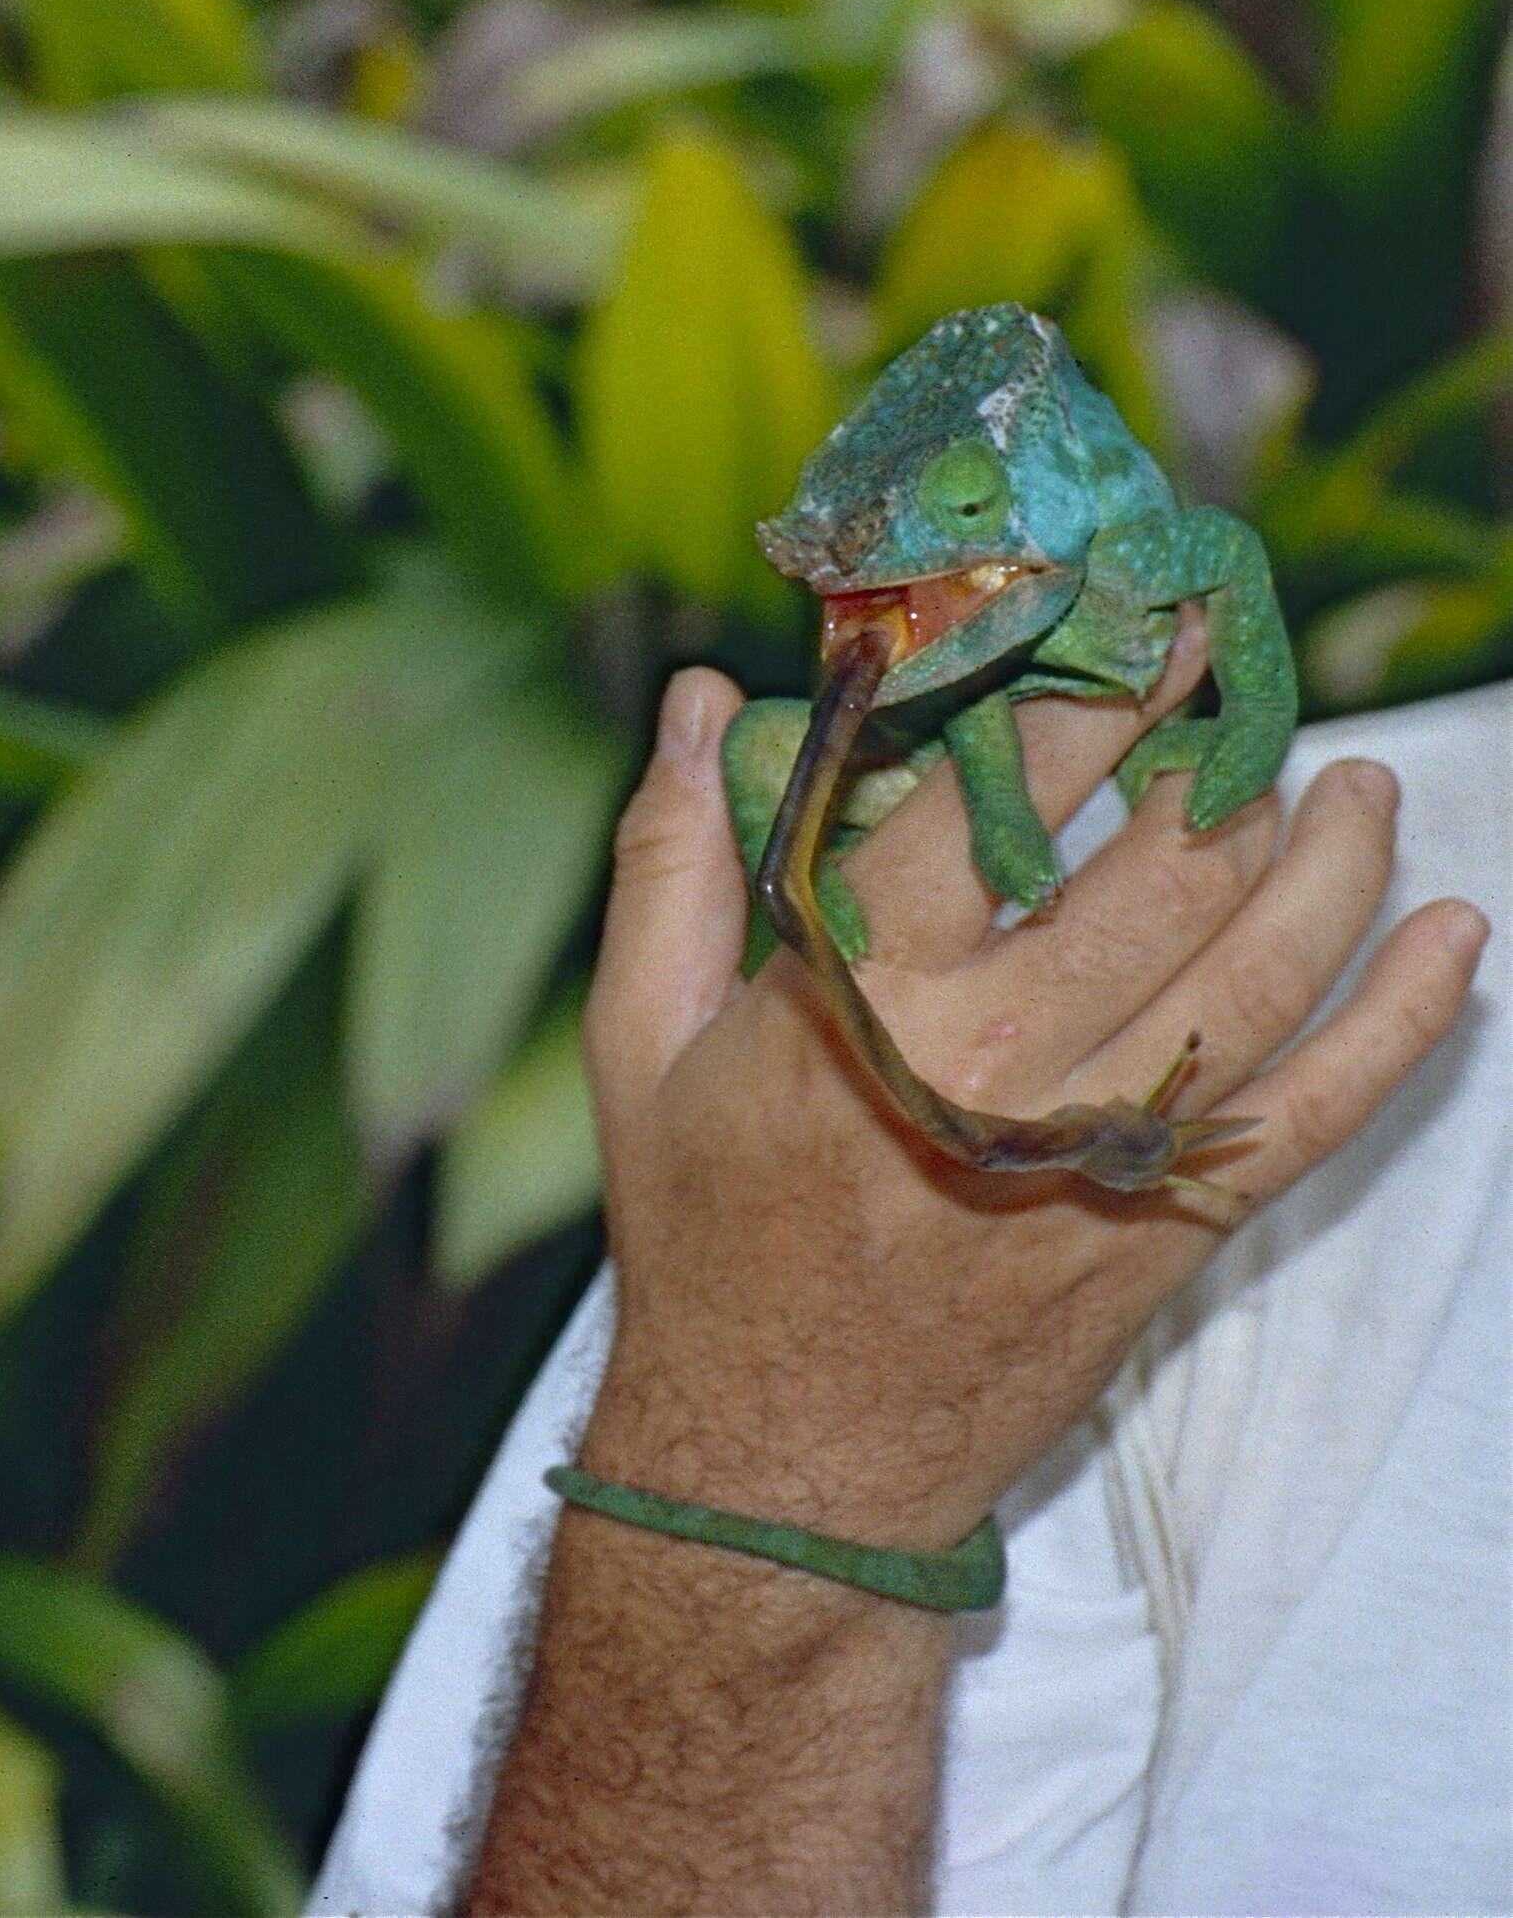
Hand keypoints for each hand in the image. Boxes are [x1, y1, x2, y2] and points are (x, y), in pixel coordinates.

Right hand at [577, 631, 1485, 1552]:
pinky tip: (1452, 938)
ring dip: (1332, 858)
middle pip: (1164, 864)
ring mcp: (1097, 1150)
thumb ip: (669, 859)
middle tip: (1251, 674)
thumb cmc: (703, 1236)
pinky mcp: (1165, 1228)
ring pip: (1264, 970)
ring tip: (1356, 781)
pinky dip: (1405, 1022)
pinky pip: (1318, 1108)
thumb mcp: (637, 1043)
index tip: (1135, 608)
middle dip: (1226, 746)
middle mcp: (995, 1058)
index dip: (1083, 682)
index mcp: (859, 995)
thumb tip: (691, 693)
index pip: (995, 788)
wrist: (783, 1461)